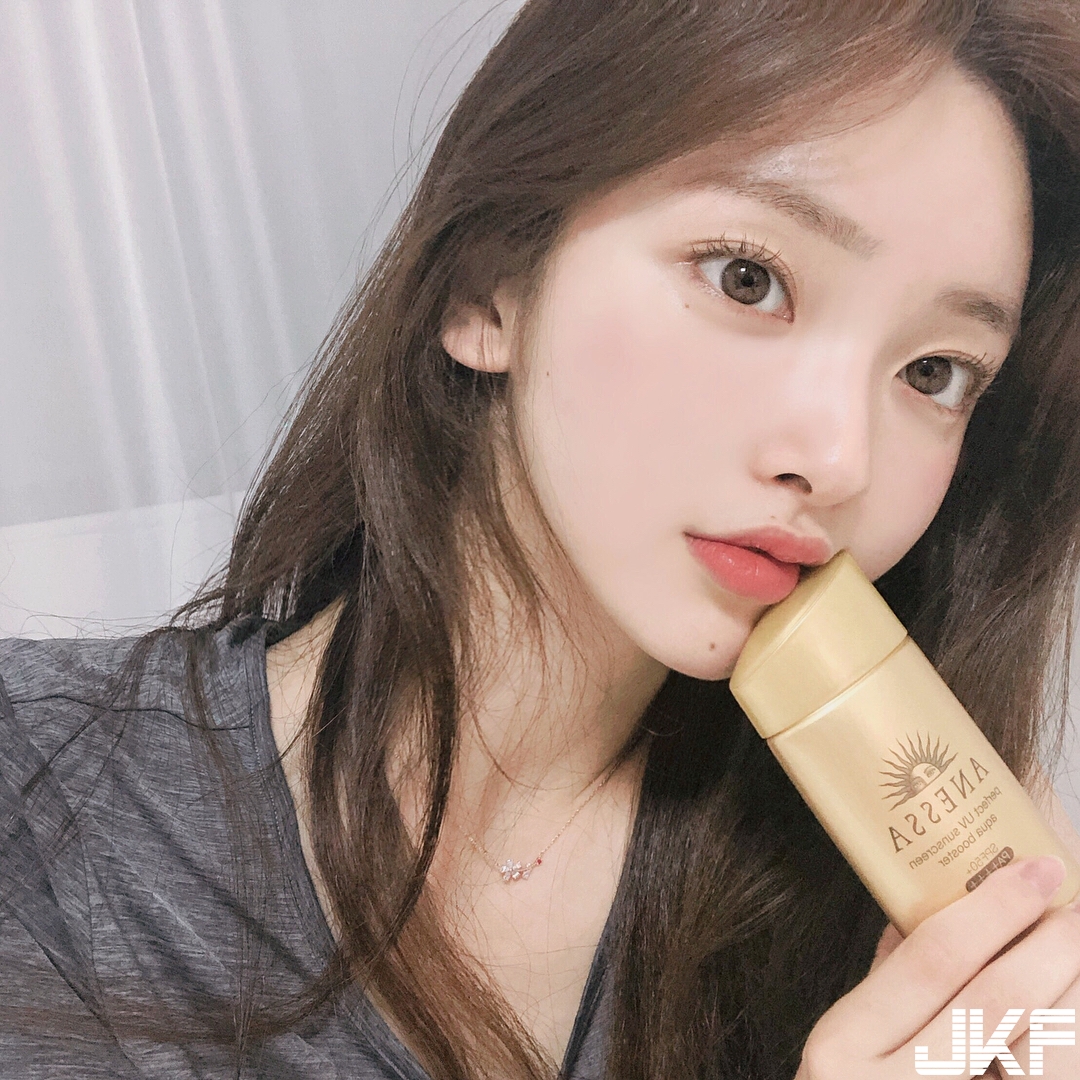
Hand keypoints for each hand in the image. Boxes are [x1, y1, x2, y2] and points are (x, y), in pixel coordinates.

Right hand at [795, 857, 1079, 1078]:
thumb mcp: (842, 1046)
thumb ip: (883, 983)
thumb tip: (924, 913)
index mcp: (844, 1050)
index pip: (933, 961)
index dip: (993, 910)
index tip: (1034, 872)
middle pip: (999, 1002)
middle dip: (1053, 945)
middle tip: (1077, 902)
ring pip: (1044, 1056)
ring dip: (1076, 999)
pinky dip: (1068, 1049)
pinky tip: (1073, 1017)